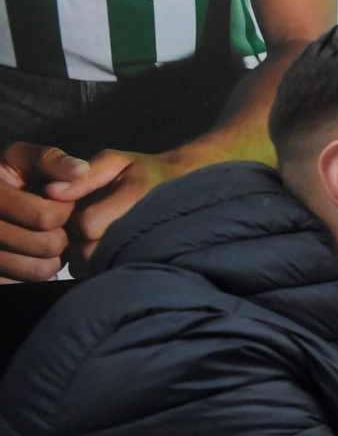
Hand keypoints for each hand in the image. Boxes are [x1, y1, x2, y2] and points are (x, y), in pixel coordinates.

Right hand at [0, 142, 91, 281]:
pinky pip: (27, 285)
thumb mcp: (23, 161)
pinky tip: (30, 257)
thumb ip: (51, 160)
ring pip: (41, 270)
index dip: (63, 210)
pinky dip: (36, 274)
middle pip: (47, 245)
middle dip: (61, 235)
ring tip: (43, 241)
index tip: (59, 203)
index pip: (45, 216)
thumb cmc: (11, 180)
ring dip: (52, 258)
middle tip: (53, 226)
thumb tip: (82, 170)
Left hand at [61, 149, 186, 264]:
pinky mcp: (149, 261)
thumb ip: (85, 176)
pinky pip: (110, 273)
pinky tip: (107, 250)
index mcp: (136, 196)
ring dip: (89, 256)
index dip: (77, 220)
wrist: (188, 188)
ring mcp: (150, 248)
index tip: (82, 211)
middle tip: (87, 228)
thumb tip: (52, 192)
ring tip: (97, 239)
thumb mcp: (117, 161)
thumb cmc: (146, 173)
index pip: (88, 224)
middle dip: (81, 242)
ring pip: (99, 267)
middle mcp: (144, 226)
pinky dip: (101, 265)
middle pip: (92, 251)